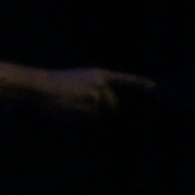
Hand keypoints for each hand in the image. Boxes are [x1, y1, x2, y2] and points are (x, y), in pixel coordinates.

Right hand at [39, 67, 155, 120]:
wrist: (38, 85)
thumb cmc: (55, 83)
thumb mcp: (79, 79)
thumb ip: (98, 89)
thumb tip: (113, 106)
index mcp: (100, 75)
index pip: (127, 80)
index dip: (142, 84)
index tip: (156, 88)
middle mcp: (102, 85)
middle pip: (114, 105)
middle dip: (106, 110)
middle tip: (85, 106)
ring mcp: (96, 97)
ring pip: (102, 114)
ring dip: (91, 115)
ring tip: (73, 106)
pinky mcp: (88, 108)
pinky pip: (91, 119)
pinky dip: (83, 119)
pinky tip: (70, 110)